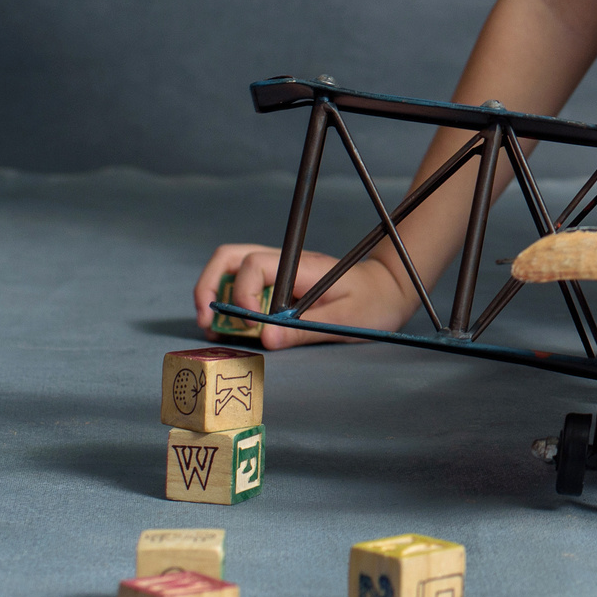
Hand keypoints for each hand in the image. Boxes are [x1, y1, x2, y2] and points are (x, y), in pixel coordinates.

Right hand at [192, 244, 410, 349]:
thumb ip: (304, 330)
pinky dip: (229, 302)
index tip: (252, 324)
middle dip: (208, 285)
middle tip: (205, 320)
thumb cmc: (373, 304)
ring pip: (232, 268)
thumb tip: (265, 339)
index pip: (254, 264)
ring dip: (214, 293)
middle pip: (230, 256)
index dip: (242, 293)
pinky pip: (245, 285)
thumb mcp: (344, 322)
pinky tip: (232, 327)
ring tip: (212, 327)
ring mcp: (281, 272)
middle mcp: (285, 264)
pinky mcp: (280, 285)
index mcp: (301, 267)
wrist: (391, 290)